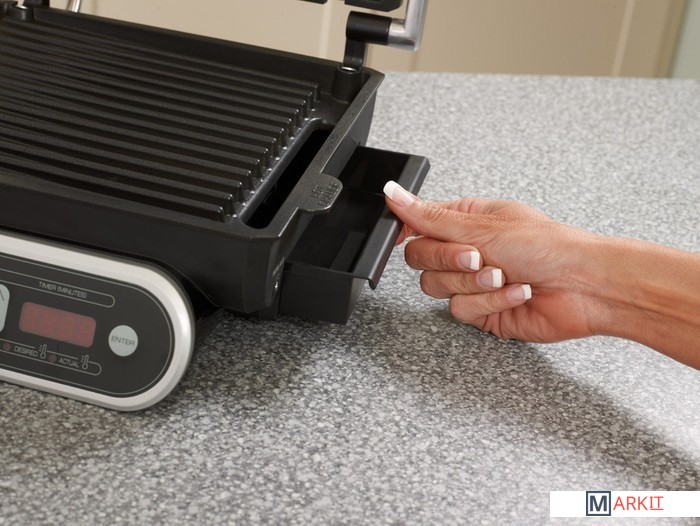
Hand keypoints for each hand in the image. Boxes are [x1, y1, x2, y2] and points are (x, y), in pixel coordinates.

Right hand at [383, 181, 603, 342]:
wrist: (584, 286)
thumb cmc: (548, 246)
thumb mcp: (483, 226)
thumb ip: (430, 217)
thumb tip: (393, 193)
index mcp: (465, 221)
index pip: (417, 224)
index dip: (405, 231)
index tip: (397, 237)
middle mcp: (466, 250)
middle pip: (421, 259)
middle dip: (450, 260)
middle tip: (478, 255)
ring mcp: (472, 282)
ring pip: (437, 288)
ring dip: (474, 283)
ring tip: (505, 274)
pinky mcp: (482, 310)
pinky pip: (461, 310)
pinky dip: (491, 301)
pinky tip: (516, 292)